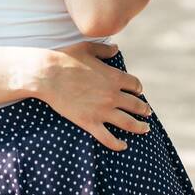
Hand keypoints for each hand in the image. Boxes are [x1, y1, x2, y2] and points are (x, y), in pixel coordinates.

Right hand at [32, 41, 151, 151]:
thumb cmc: (65, 58)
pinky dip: (118, 144)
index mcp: (114, 77)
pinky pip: (108, 138)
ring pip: (129, 123)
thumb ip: (104, 50)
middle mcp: (112, 95)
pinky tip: (124, 146)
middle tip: (147, 112)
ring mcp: (102, 111)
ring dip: (140, 127)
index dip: (138, 89)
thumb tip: (116, 48)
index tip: (138, 92)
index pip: (135, 85)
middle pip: (136, 105)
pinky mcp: (89, 122)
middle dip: (144, 109)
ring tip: (145, 129)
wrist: (47, 75)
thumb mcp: (87, 48)